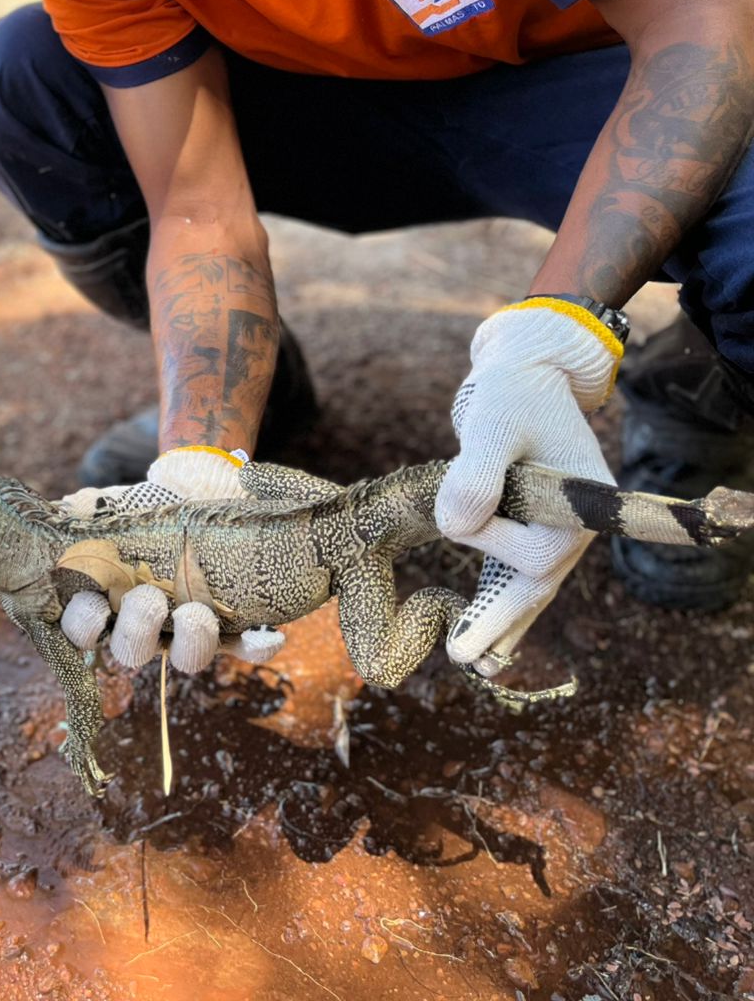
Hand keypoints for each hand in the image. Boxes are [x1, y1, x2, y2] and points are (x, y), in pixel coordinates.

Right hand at [58, 446, 281, 672]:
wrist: (190, 487)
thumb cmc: (136, 504)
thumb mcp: (101, 504)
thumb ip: (75, 513)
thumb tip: (63, 513)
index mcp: (104, 602)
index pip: (82, 631)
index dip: (85, 625)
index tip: (94, 602)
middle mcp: (144, 625)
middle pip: (132, 651)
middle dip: (139, 629)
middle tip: (149, 598)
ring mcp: (185, 628)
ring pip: (187, 657)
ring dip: (193, 641)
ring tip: (198, 612)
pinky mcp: (229, 623)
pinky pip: (243, 647)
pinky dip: (256, 647)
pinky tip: (270, 638)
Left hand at [436, 300, 621, 674]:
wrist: (522, 372)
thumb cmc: (510, 394)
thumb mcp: (490, 425)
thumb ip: (475, 474)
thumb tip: (456, 526)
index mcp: (579, 506)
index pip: (534, 553)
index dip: (488, 540)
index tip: (455, 512)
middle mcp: (574, 525)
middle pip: (536, 588)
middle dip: (497, 623)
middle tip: (459, 658)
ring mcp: (556, 530)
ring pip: (527, 589)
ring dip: (498, 623)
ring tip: (469, 661)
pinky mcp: (530, 527)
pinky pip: (516, 575)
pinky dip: (496, 602)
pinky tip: (480, 635)